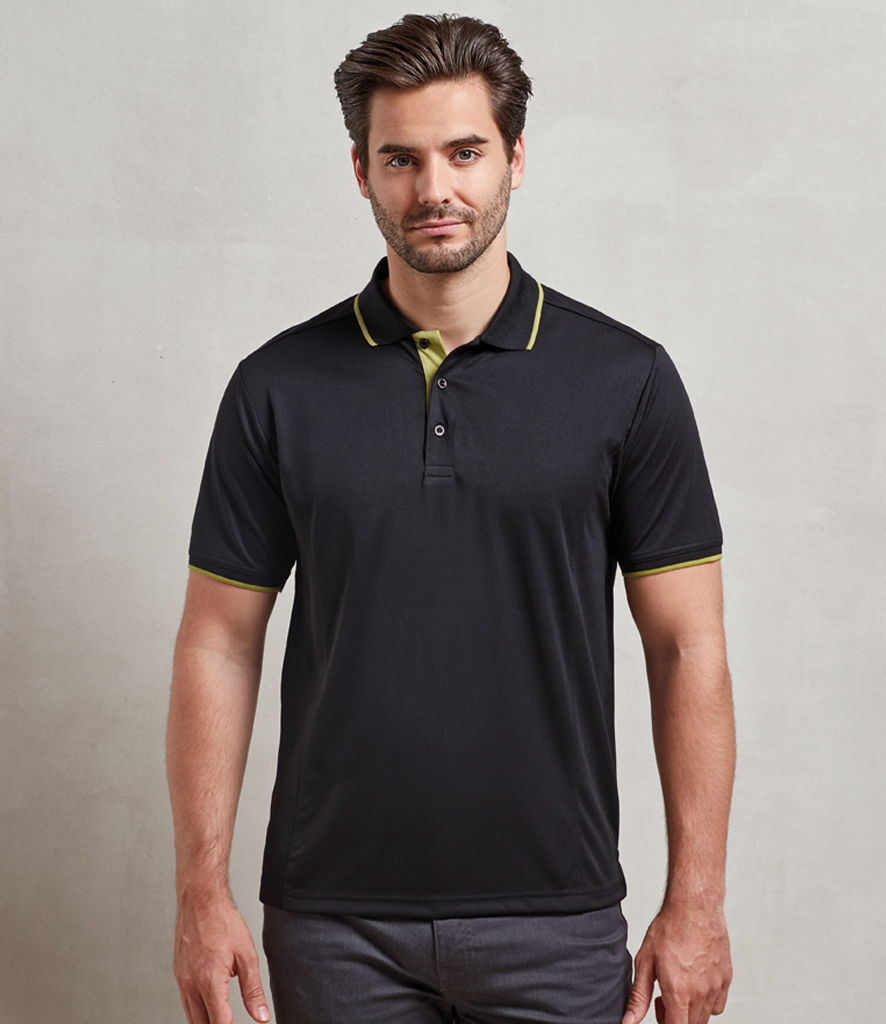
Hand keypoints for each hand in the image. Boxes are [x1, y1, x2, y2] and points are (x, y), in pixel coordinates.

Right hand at [174, 896, 270, 1023]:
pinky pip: (186, 1002)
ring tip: (225, 1018)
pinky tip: (209, 1006)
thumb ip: (254, 990)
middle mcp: (192, 985)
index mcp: (210, 982)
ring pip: (192, 1017)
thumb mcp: (247, 955)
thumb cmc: (222, 921)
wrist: (200, 900)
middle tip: (235, 1022)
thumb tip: (261, 1016)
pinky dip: (197, 1011)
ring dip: (207, 1022)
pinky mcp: (178, 974)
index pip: (220, 1023)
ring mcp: (182, 980)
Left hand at [622, 901, 731, 1023]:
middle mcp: (701, 993)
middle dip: (674, 1018)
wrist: (694, 906)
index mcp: (679, 992)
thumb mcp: (645, 961)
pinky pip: (718, 1005)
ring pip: (705, 1017)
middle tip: (663, 996)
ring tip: (679, 988)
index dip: (664, 1023)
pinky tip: (695, 985)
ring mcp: (716, 986)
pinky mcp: (726, 978)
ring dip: (690, 1011)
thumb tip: (629, 1020)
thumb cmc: (670, 927)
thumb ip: (638, 996)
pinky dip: (707, 1003)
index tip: (658, 1009)